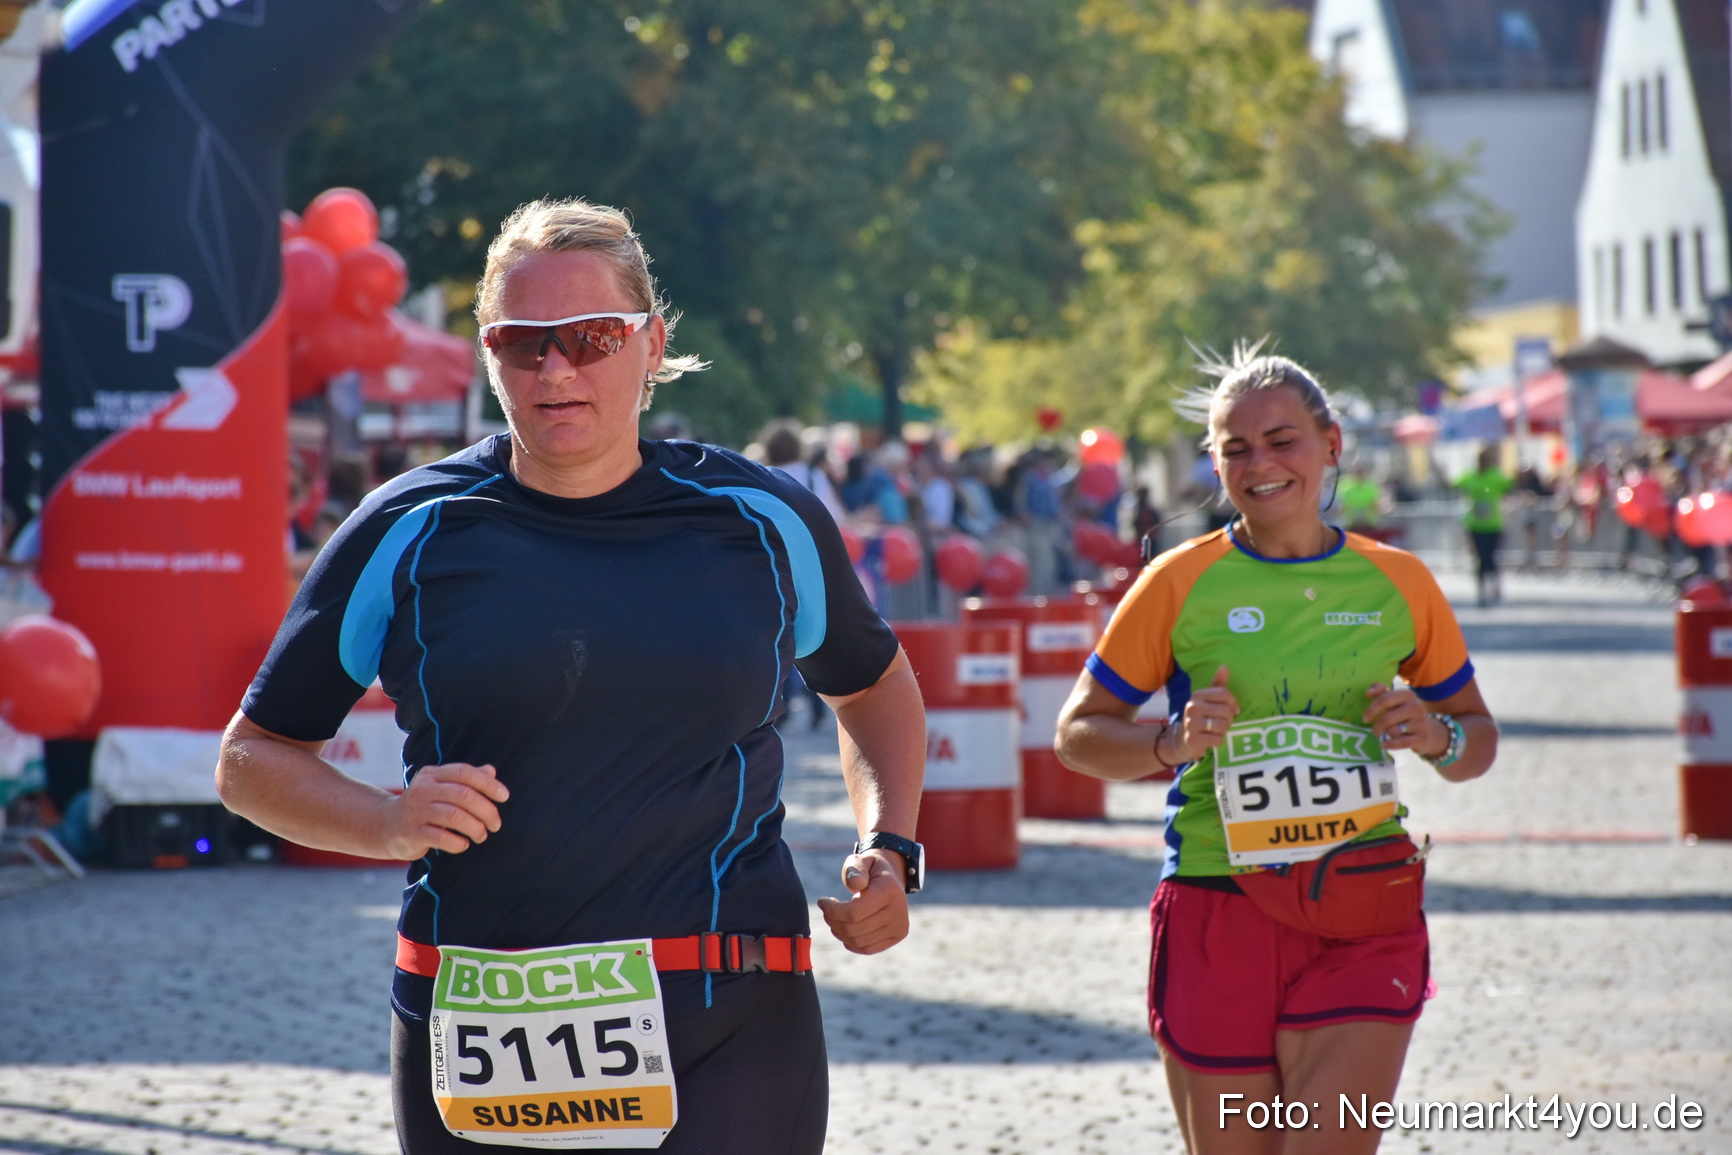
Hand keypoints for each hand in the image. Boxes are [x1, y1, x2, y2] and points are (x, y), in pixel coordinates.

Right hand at [379, 762, 509, 858]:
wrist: (385, 826)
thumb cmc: (423, 806)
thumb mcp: (440, 788)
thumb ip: (464, 780)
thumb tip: (491, 771)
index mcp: (433, 774)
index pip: (464, 772)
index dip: (488, 784)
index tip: (504, 797)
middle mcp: (423, 789)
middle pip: (463, 796)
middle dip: (486, 811)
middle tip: (496, 824)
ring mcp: (415, 811)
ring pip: (455, 817)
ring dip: (475, 828)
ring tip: (481, 835)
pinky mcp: (411, 833)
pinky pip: (442, 838)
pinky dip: (458, 843)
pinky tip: (463, 844)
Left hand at [816, 850, 909, 954]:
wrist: (892, 877)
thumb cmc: (870, 869)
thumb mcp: (860, 861)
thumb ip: (855, 869)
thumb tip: (856, 883)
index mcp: (890, 891)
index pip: (855, 912)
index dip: (832, 911)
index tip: (822, 902)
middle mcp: (899, 912)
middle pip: (854, 929)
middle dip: (833, 921)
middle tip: (826, 910)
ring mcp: (899, 926)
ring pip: (858, 941)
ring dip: (839, 931)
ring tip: (835, 917)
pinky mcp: (897, 936)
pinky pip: (867, 948)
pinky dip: (850, 942)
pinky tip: (845, 928)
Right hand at [1169, 666, 1237, 763]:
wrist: (1182, 739)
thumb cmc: (1200, 717)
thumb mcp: (1207, 700)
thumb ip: (1217, 685)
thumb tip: (1225, 666)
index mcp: (1197, 695)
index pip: (1224, 694)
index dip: (1234, 703)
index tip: (1234, 710)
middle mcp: (1192, 707)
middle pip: (1226, 711)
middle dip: (1229, 719)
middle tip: (1222, 722)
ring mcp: (1191, 723)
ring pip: (1223, 725)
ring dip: (1224, 730)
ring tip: (1216, 730)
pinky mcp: (1192, 739)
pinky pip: (1217, 739)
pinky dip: (1218, 741)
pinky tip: (1210, 739)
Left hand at [1363, 683, 1443, 754]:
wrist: (1428, 732)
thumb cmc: (1404, 713)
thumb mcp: (1395, 700)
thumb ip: (1380, 691)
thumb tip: (1368, 693)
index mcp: (1407, 695)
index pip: (1384, 700)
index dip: (1371, 710)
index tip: (1365, 718)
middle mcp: (1416, 706)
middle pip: (1387, 718)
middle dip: (1377, 726)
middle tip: (1374, 731)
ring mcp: (1421, 722)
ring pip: (1394, 730)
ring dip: (1387, 734)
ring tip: (1387, 734)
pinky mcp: (1423, 737)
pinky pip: (1401, 742)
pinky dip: (1390, 744)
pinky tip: (1383, 745)